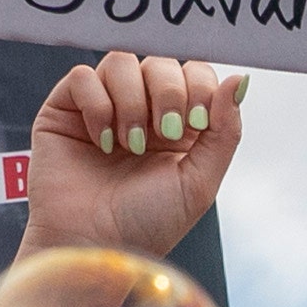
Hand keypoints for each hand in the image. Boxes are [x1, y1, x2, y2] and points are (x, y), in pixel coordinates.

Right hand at [26, 50, 249, 261]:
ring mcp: (102, 106)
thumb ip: (225, 131)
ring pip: (121, 61)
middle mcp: (141, 109)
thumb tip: (241, 79)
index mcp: (178, 124)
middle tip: (162, 133)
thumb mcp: (199, 182)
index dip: (197, 86)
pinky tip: (101, 142)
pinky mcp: (65, 110)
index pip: (194, 71)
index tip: (193, 124)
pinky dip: (97, 105)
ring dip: (131, 102)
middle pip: (160, 62)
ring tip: (129, 144)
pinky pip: (82, 76)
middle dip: (168, 93)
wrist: (94, 246)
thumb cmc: (146, 224)